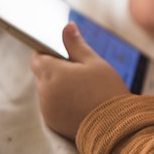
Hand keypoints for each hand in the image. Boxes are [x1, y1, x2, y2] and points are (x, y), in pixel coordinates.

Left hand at [30, 22, 129, 139]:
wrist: (115, 126)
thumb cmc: (107, 91)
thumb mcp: (94, 63)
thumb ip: (76, 45)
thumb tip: (66, 26)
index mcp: (52, 73)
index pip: (38, 57)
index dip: (48, 53)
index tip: (63, 53)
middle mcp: (44, 91)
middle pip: (42, 74)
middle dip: (56, 71)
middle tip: (80, 73)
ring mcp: (47, 109)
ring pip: (47, 91)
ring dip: (59, 87)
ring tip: (83, 90)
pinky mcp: (53, 123)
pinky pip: (52, 107)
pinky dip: (62, 102)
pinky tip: (81, 103)